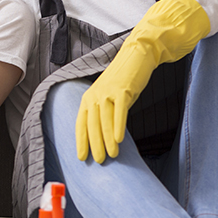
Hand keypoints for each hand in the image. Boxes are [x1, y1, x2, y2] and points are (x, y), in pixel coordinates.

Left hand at [74, 42, 153, 163]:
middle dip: (94, 144)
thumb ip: (104, 114)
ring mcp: (108, 92)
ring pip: (105, 120)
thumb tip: (105, 137)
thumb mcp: (108, 97)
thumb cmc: (123, 81)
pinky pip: (119, 111)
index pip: (81, 123)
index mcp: (88, 98)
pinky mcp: (123, 90)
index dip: (81, 141)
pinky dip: (118, 126)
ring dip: (107, 139)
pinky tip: (120, 139)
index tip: (82, 157)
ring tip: (112, 155)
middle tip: (99, 161)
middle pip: (92, 124)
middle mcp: (95, 95)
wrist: (136, 56)